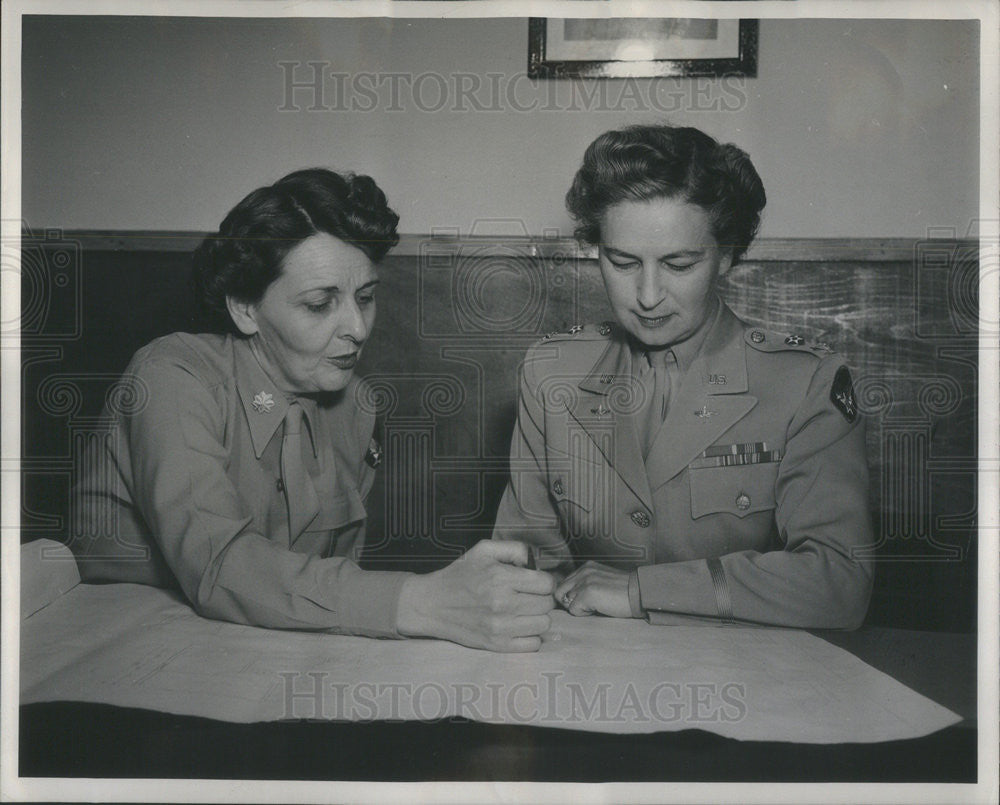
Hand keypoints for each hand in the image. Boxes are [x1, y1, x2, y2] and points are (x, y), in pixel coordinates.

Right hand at [396, 540, 554, 651]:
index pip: (546, 584)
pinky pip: (533, 644)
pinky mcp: (497, 645)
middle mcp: (503, 603)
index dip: (544, 581)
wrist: (431, 604)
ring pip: (543, 625)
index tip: (534, 582)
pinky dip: (530, 636)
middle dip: (540, 598)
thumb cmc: (459, 575)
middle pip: (547, 604)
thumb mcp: (483, 550)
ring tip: (523, 611)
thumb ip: (514, 549)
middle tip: (527, 595)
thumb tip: (535, 562)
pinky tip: (518, 626)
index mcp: (500, 577)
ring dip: (537, 617)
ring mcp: (500, 627)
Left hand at [554, 561, 632, 618]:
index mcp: (586, 567)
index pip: (564, 584)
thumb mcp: (602, 581)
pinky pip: (574, 610)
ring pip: (567, 602)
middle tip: (590, 606)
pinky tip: (599, 609)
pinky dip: (584, 614)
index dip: (572, 596)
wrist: (640, 594)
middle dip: (571, 603)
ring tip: (597, 606)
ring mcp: (584, 582)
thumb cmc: (624, 592)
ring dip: (579, 608)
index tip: (587, 601)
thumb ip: (586, 584)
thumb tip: (569, 599)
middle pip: (560, 592)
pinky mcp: (587, 593)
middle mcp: (583, 571)